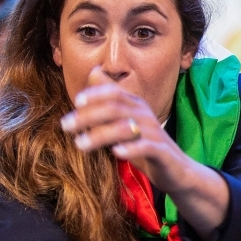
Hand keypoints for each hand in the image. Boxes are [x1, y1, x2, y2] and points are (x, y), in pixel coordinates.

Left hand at [60, 66, 195, 194]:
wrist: (175, 169)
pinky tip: (116, 152)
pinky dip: (131, 149)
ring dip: (101, 135)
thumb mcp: (126, 118)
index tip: (76, 102)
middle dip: (88, 115)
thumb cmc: (144, 143)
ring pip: (127, 128)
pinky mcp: (162, 153)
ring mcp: (155, 134)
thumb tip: (94, 71)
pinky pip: (147, 147)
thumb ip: (110, 98)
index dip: (95, 94)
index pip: (115, 92)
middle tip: (65, 126)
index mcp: (136, 106)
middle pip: (116, 108)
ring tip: (80, 145)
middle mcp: (146, 116)